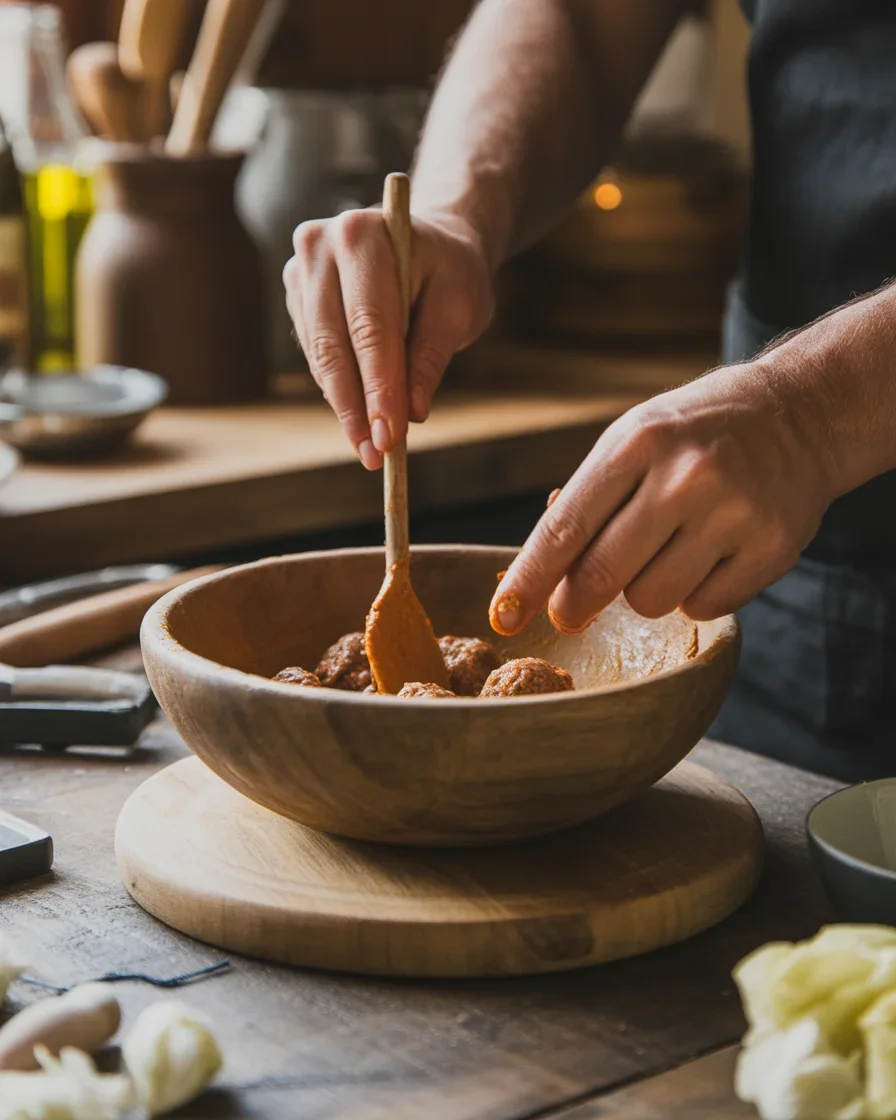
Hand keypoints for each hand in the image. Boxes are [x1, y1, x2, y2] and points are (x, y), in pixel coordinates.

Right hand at [283, 207, 492, 468]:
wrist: (431, 241)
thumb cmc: (451, 270)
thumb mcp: (459, 306)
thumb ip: (432, 355)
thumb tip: (411, 413)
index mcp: (364, 236)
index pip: (369, 326)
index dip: (378, 387)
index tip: (390, 436)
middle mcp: (319, 247)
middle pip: (333, 344)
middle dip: (355, 406)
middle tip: (375, 454)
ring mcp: (301, 272)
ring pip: (320, 355)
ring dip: (344, 407)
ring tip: (371, 448)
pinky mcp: (298, 297)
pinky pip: (316, 355)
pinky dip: (339, 390)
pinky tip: (360, 419)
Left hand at [489, 363, 837, 632]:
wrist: (801, 414)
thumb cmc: (697, 431)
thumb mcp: (634, 437)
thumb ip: (588, 499)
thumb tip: (541, 571)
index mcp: (637, 443)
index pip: (565, 529)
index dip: (528, 580)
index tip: (503, 616)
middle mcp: (685, 478)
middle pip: (603, 576)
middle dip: (575, 604)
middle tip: (569, 614)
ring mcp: (734, 515)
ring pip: (652, 602)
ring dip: (644, 592)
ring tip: (666, 553)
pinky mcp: (772, 549)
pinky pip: (704, 608)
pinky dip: (695, 594)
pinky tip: (709, 556)